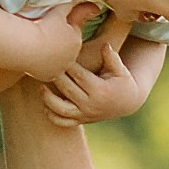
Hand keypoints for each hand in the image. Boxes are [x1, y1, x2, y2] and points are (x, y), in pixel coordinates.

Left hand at [39, 22, 168, 127]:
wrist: (127, 104)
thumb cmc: (122, 82)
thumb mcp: (121, 70)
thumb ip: (112, 58)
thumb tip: (105, 45)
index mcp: (100, 90)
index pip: (78, 75)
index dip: (66, 64)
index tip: (58, 54)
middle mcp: (90, 104)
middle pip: (67, 89)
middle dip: (55, 77)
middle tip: (45, 65)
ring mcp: (85, 114)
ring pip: (61, 109)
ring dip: (48, 99)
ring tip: (41, 87)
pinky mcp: (80, 121)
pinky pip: (62, 122)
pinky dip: (51, 116)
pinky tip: (45, 105)